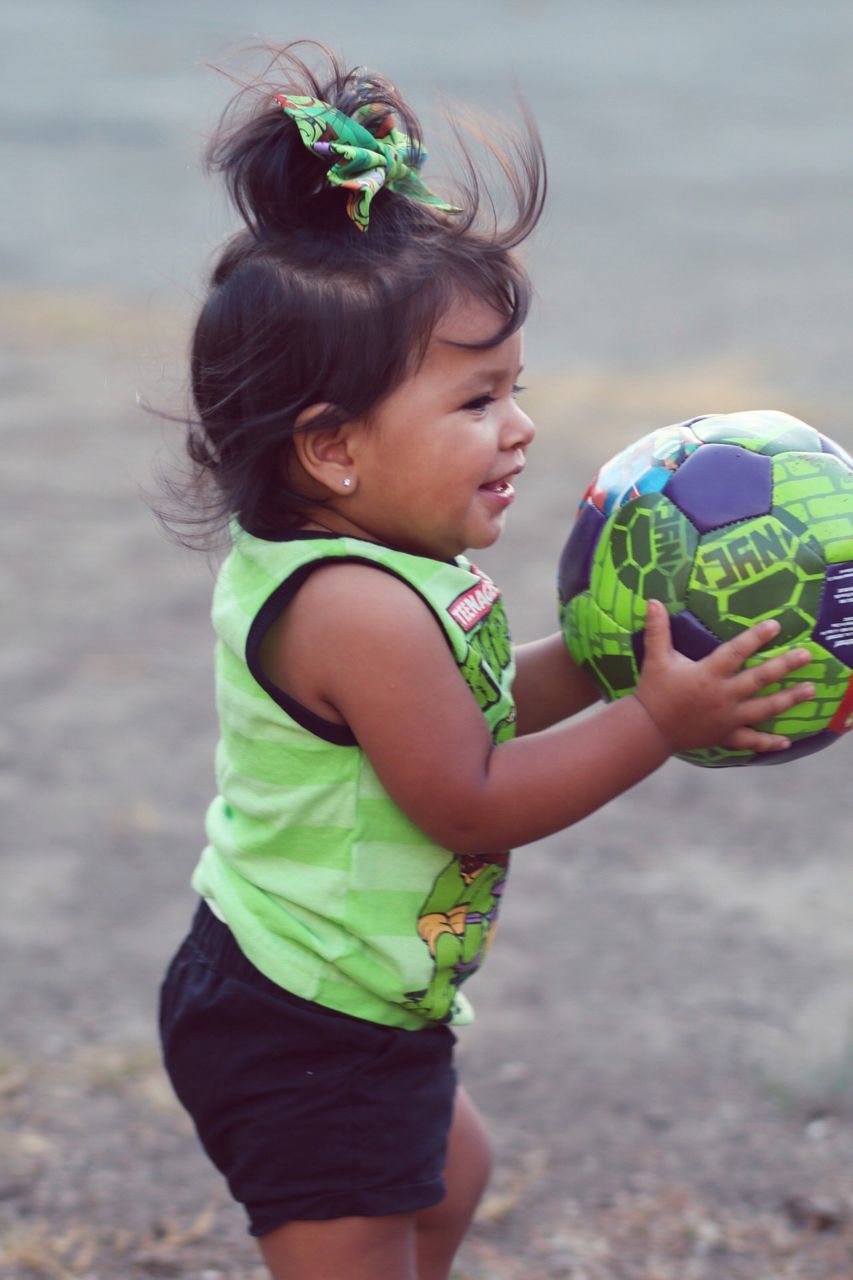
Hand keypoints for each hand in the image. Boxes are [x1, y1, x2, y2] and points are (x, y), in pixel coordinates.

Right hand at [634, 600, 814, 753]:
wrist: (648, 729)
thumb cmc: (653, 691)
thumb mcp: (655, 658)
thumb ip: (657, 630)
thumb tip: (653, 601)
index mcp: (708, 674)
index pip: (737, 652)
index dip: (756, 637)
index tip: (775, 625)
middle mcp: (723, 696)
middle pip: (759, 679)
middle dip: (784, 666)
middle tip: (806, 656)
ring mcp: (727, 718)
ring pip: (764, 708)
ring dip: (788, 699)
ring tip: (810, 690)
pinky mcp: (725, 735)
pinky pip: (751, 740)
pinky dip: (768, 742)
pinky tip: (786, 741)